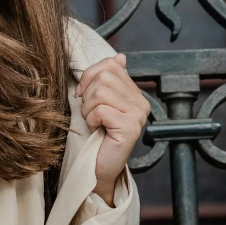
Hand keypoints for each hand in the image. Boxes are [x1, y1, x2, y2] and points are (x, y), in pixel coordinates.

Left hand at [75, 53, 150, 198]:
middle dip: (88, 94)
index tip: (84, 93)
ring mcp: (138, 115)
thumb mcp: (100, 102)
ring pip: (101, 92)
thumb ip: (107, 80)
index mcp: (135, 93)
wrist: (98, 167)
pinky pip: (101, 110)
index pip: (110, 65)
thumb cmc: (97, 135)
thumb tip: (120, 57)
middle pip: (104, 77)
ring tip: (94, 122)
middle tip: (91, 113)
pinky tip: (98, 129)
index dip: (90, 76)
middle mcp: (141, 102)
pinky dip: (92, 120)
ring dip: (88, 109)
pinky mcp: (130, 128)